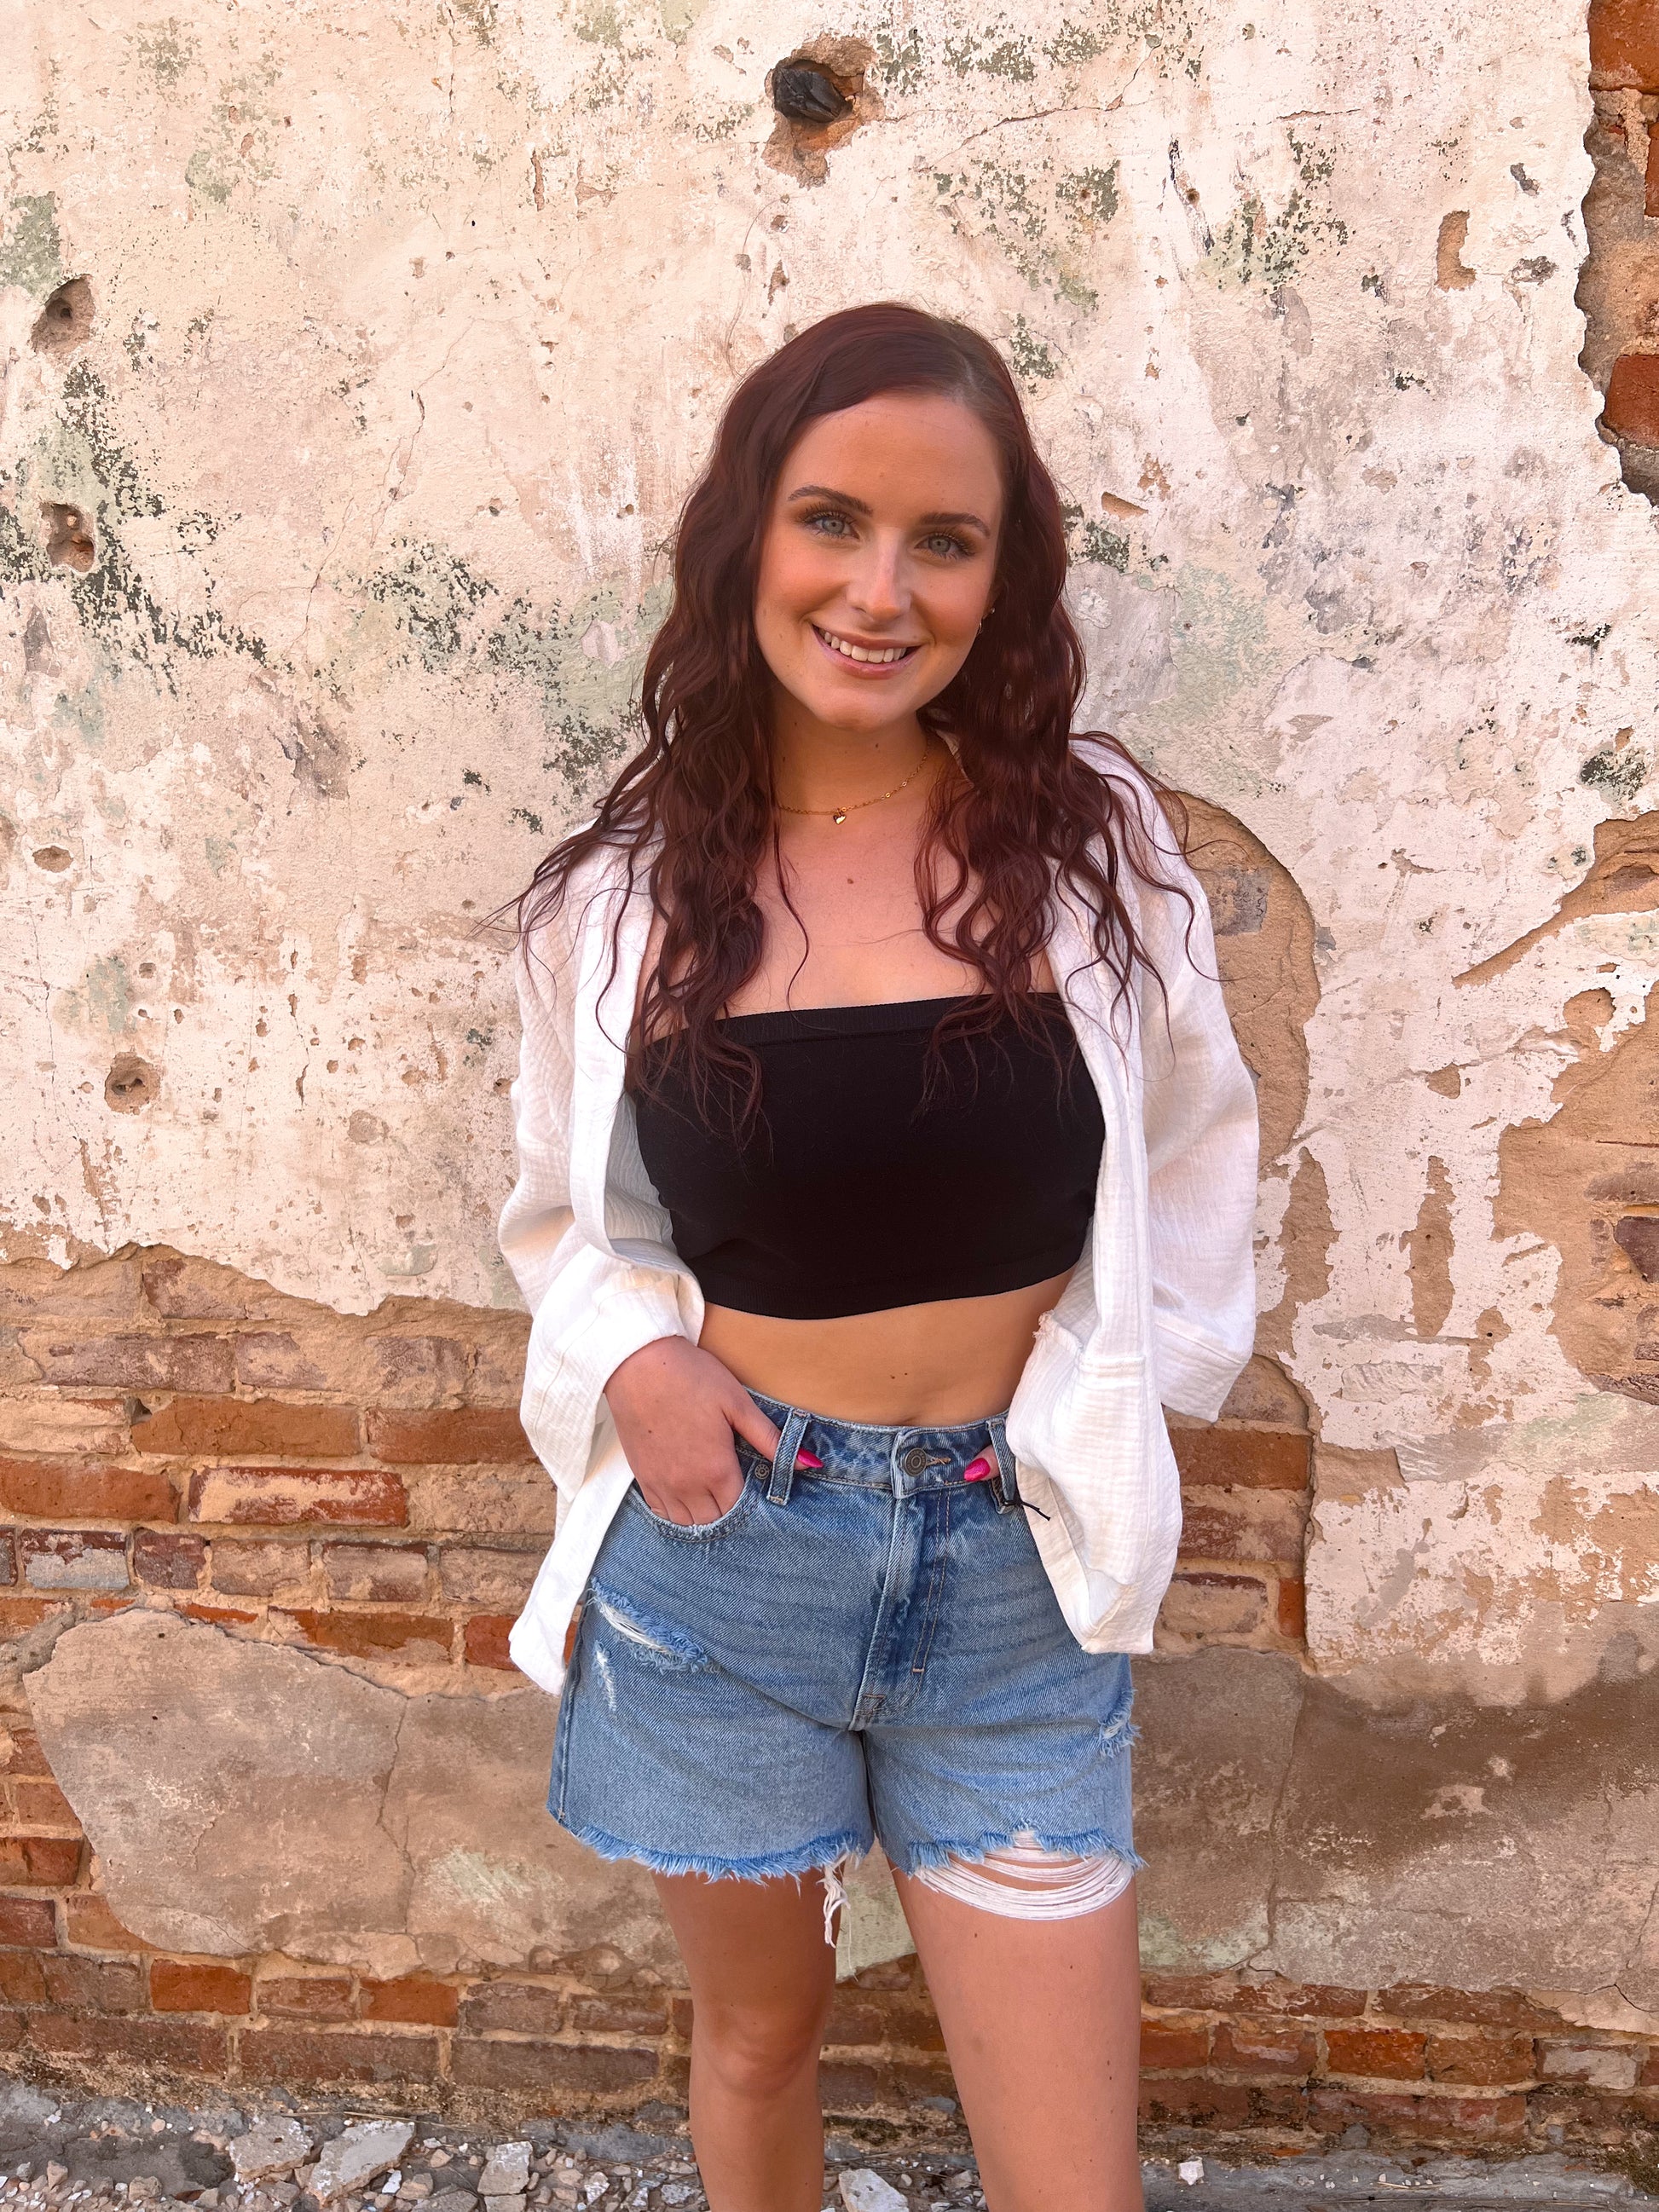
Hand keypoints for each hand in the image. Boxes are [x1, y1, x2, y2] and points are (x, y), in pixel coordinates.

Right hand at [603, 1336, 787, 1525]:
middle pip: (715, 1522)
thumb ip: (770, 1439)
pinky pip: (662, 1513)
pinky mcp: (642, 1477)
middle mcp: (688, 1486)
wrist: (636, 1363)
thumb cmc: (690, 1377)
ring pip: (687, 1523)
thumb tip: (809, 1463)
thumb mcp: (737, 1404)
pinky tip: (689, 1496)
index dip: (753, 1507)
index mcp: (716, 1470)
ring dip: (704, 1517)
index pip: (740, 1510)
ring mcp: (662, 1484)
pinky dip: (678, 1512)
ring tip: (716, 1499)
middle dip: (730, 1515)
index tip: (760, 1495)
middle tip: (739, 1495)